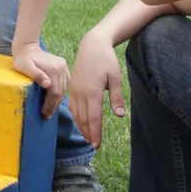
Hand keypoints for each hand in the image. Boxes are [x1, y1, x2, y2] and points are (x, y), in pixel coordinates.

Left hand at [11, 43, 69, 115]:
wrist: (28, 48)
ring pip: (64, 89)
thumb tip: (48, 85)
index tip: (44, 112)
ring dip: (58, 101)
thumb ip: (36, 75)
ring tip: (51, 111)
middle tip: (47, 115)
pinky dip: (61, 93)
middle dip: (53, 105)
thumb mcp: (25, 67)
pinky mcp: (64, 67)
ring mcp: (64, 67)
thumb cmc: (23, 59)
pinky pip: (66, 83)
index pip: (54, 91)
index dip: (49, 104)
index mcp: (54, 69)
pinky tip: (56, 101)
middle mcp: (62, 68)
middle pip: (60, 91)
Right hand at [70, 31, 127, 145]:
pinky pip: (72, 107)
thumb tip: (119, 116)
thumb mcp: (116, 78)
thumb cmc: (107, 61)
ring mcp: (74, 90)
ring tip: (88, 137)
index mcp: (93, 92)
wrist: (91, 46)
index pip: (93, 118)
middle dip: (89, 133)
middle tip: (94, 145)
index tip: (97, 145)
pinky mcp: (71, 88)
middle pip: (83, 119)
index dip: (96, 133)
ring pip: (76, 114)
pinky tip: (81, 123)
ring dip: (82, 127)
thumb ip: (117, 98)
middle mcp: (81, 93)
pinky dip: (76, 117)